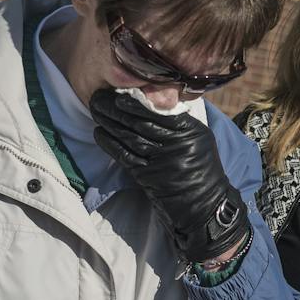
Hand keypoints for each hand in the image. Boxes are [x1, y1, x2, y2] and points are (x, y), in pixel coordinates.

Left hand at [89, 88, 248, 262]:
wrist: (204, 204)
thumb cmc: (201, 168)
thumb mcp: (199, 138)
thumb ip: (179, 121)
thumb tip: (152, 101)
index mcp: (190, 130)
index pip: (158, 111)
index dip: (136, 103)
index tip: (119, 94)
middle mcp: (176, 144)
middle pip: (140, 122)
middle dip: (115, 108)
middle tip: (98, 98)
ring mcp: (161, 161)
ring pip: (129, 137)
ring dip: (109, 123)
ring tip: (95, 111)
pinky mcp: (148, 177)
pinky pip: (125, 156)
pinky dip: (110, 144)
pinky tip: (99, 133)